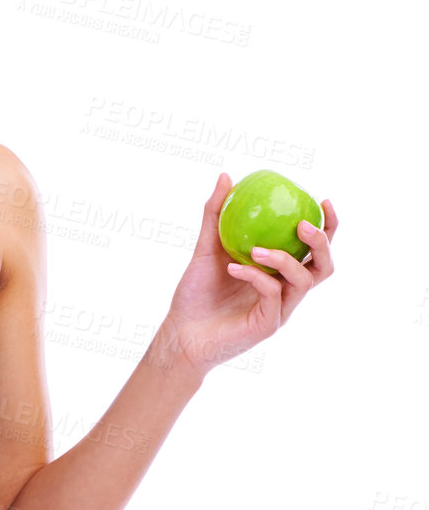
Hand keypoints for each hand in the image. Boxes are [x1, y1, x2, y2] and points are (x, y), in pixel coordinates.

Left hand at [161, 173, 337, 378]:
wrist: (180, 333)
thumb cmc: (195, 293)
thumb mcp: (205, 248)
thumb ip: (216, 214)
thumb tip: (227, 175)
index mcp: (280, 273)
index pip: (315, 249)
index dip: (329, 226)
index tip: (323, 200)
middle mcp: (286, 291)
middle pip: (324, 266)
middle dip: (321, 242)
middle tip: (301, 225)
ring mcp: (280, 310)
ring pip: (303, 280)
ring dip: (284, 258)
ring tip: (256, 249)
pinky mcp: (267, 325)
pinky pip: (273, 295)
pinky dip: (256, 277)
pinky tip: (233, 267)